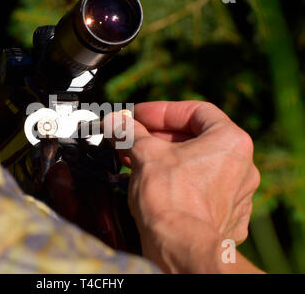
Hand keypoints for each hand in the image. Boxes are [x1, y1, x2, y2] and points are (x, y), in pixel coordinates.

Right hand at [106, 101, 261, 272]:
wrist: (181, 247)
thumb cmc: (171, 199)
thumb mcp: (145, 153)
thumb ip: (130, 132)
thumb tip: (116, 122)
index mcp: (230, 142)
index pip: (195, 111)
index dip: (162, 111)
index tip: (139, 116)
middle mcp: (241, 166)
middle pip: (195, 139)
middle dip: (159, 137)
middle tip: (133, 137)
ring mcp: (236, 194)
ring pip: (196, 165)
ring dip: (165, 159)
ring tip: (135, 159)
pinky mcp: (226, 217)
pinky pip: (199, 189)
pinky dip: (177, 182)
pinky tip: (152, 184)